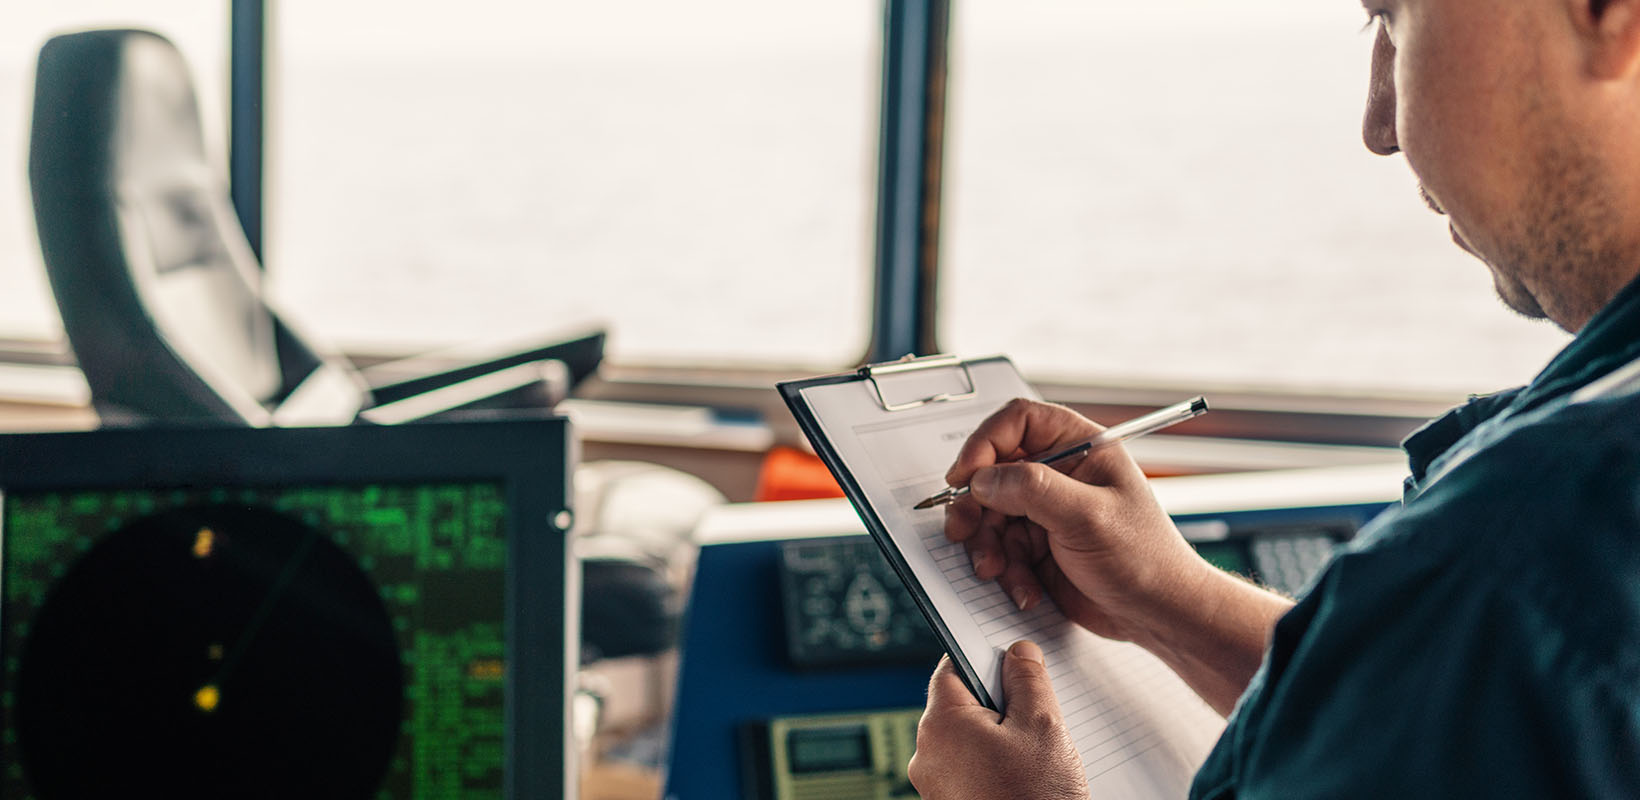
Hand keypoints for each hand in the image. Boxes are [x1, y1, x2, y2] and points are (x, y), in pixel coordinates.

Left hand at [907, 642, 1089, 799]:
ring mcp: (935, 784)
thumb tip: (1017, 654)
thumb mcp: (1042, 725)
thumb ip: (1028, 679)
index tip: (1008, 658)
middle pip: (960, 704)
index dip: (983, 657)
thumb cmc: (1036, 798)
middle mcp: (927, 753)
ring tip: (1032, 752)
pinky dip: (992, 763)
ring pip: (967, 738)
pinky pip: (968, 767)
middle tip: (1033, 712)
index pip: (952, 667)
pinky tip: (1022, 774)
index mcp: (940, 724)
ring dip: (997, 735)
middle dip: (997, 702)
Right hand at [944, 398, 1209, 644]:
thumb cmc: (1145, 559)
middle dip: (976, 506)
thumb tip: (983, 479)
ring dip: (988, 546)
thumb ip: (1031, 489)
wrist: (1158, 614)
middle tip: (963, 529)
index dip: (985, 443)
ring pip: (990, 515)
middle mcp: (1060, 475)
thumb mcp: (1087, 516)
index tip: (965, 476)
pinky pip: (1001, 549)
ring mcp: (1047, 512)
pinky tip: (1025, 587)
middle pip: (993, 472)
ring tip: (997, 569)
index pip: (1018, 423)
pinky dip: (1004, 570)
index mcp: (1081, 448)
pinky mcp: (1039, 547)